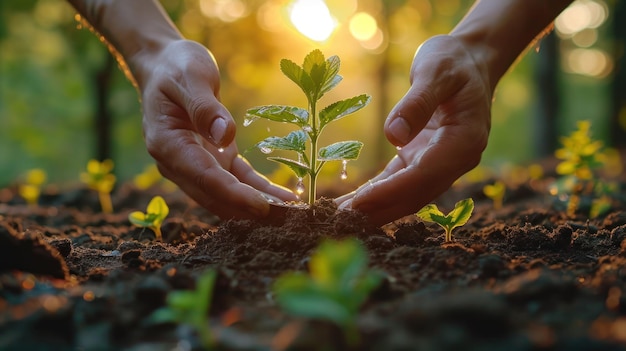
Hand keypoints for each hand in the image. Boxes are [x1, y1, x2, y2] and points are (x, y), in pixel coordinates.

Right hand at [130, 39, 297, 218]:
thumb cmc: (175, 67)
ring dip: (256, 206)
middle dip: (248, 210)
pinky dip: (259, 189)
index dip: (233, 194)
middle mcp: (178, 162)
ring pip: (227, 194)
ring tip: (291, 216)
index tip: (262, 207)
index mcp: (167, 144)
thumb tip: (225, 135)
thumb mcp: (190, 78)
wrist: (164, 66)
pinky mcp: (213, 158)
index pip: (204, 177)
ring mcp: (196, 163)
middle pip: (215, 194)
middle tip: (285, 222)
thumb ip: (204, 108)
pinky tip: (284, 199)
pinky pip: (238, 178)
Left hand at [337, 35, 491, 225]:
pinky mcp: (423, 159)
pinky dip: (376, 194)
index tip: (360, 203)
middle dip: (379, 210)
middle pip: (416, 195)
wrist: (469, 61)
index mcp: (465, 141)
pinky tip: (351, 204)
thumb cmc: (453, 61)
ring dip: (375, 210)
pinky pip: (399, 182)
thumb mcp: (436, 71)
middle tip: (340, 223)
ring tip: (338, 221)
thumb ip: (418, 102)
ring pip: (407, 195)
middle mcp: (456, 160)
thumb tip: (394, 136)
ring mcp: (440, 163)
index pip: (425, 175)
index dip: (391, 191)